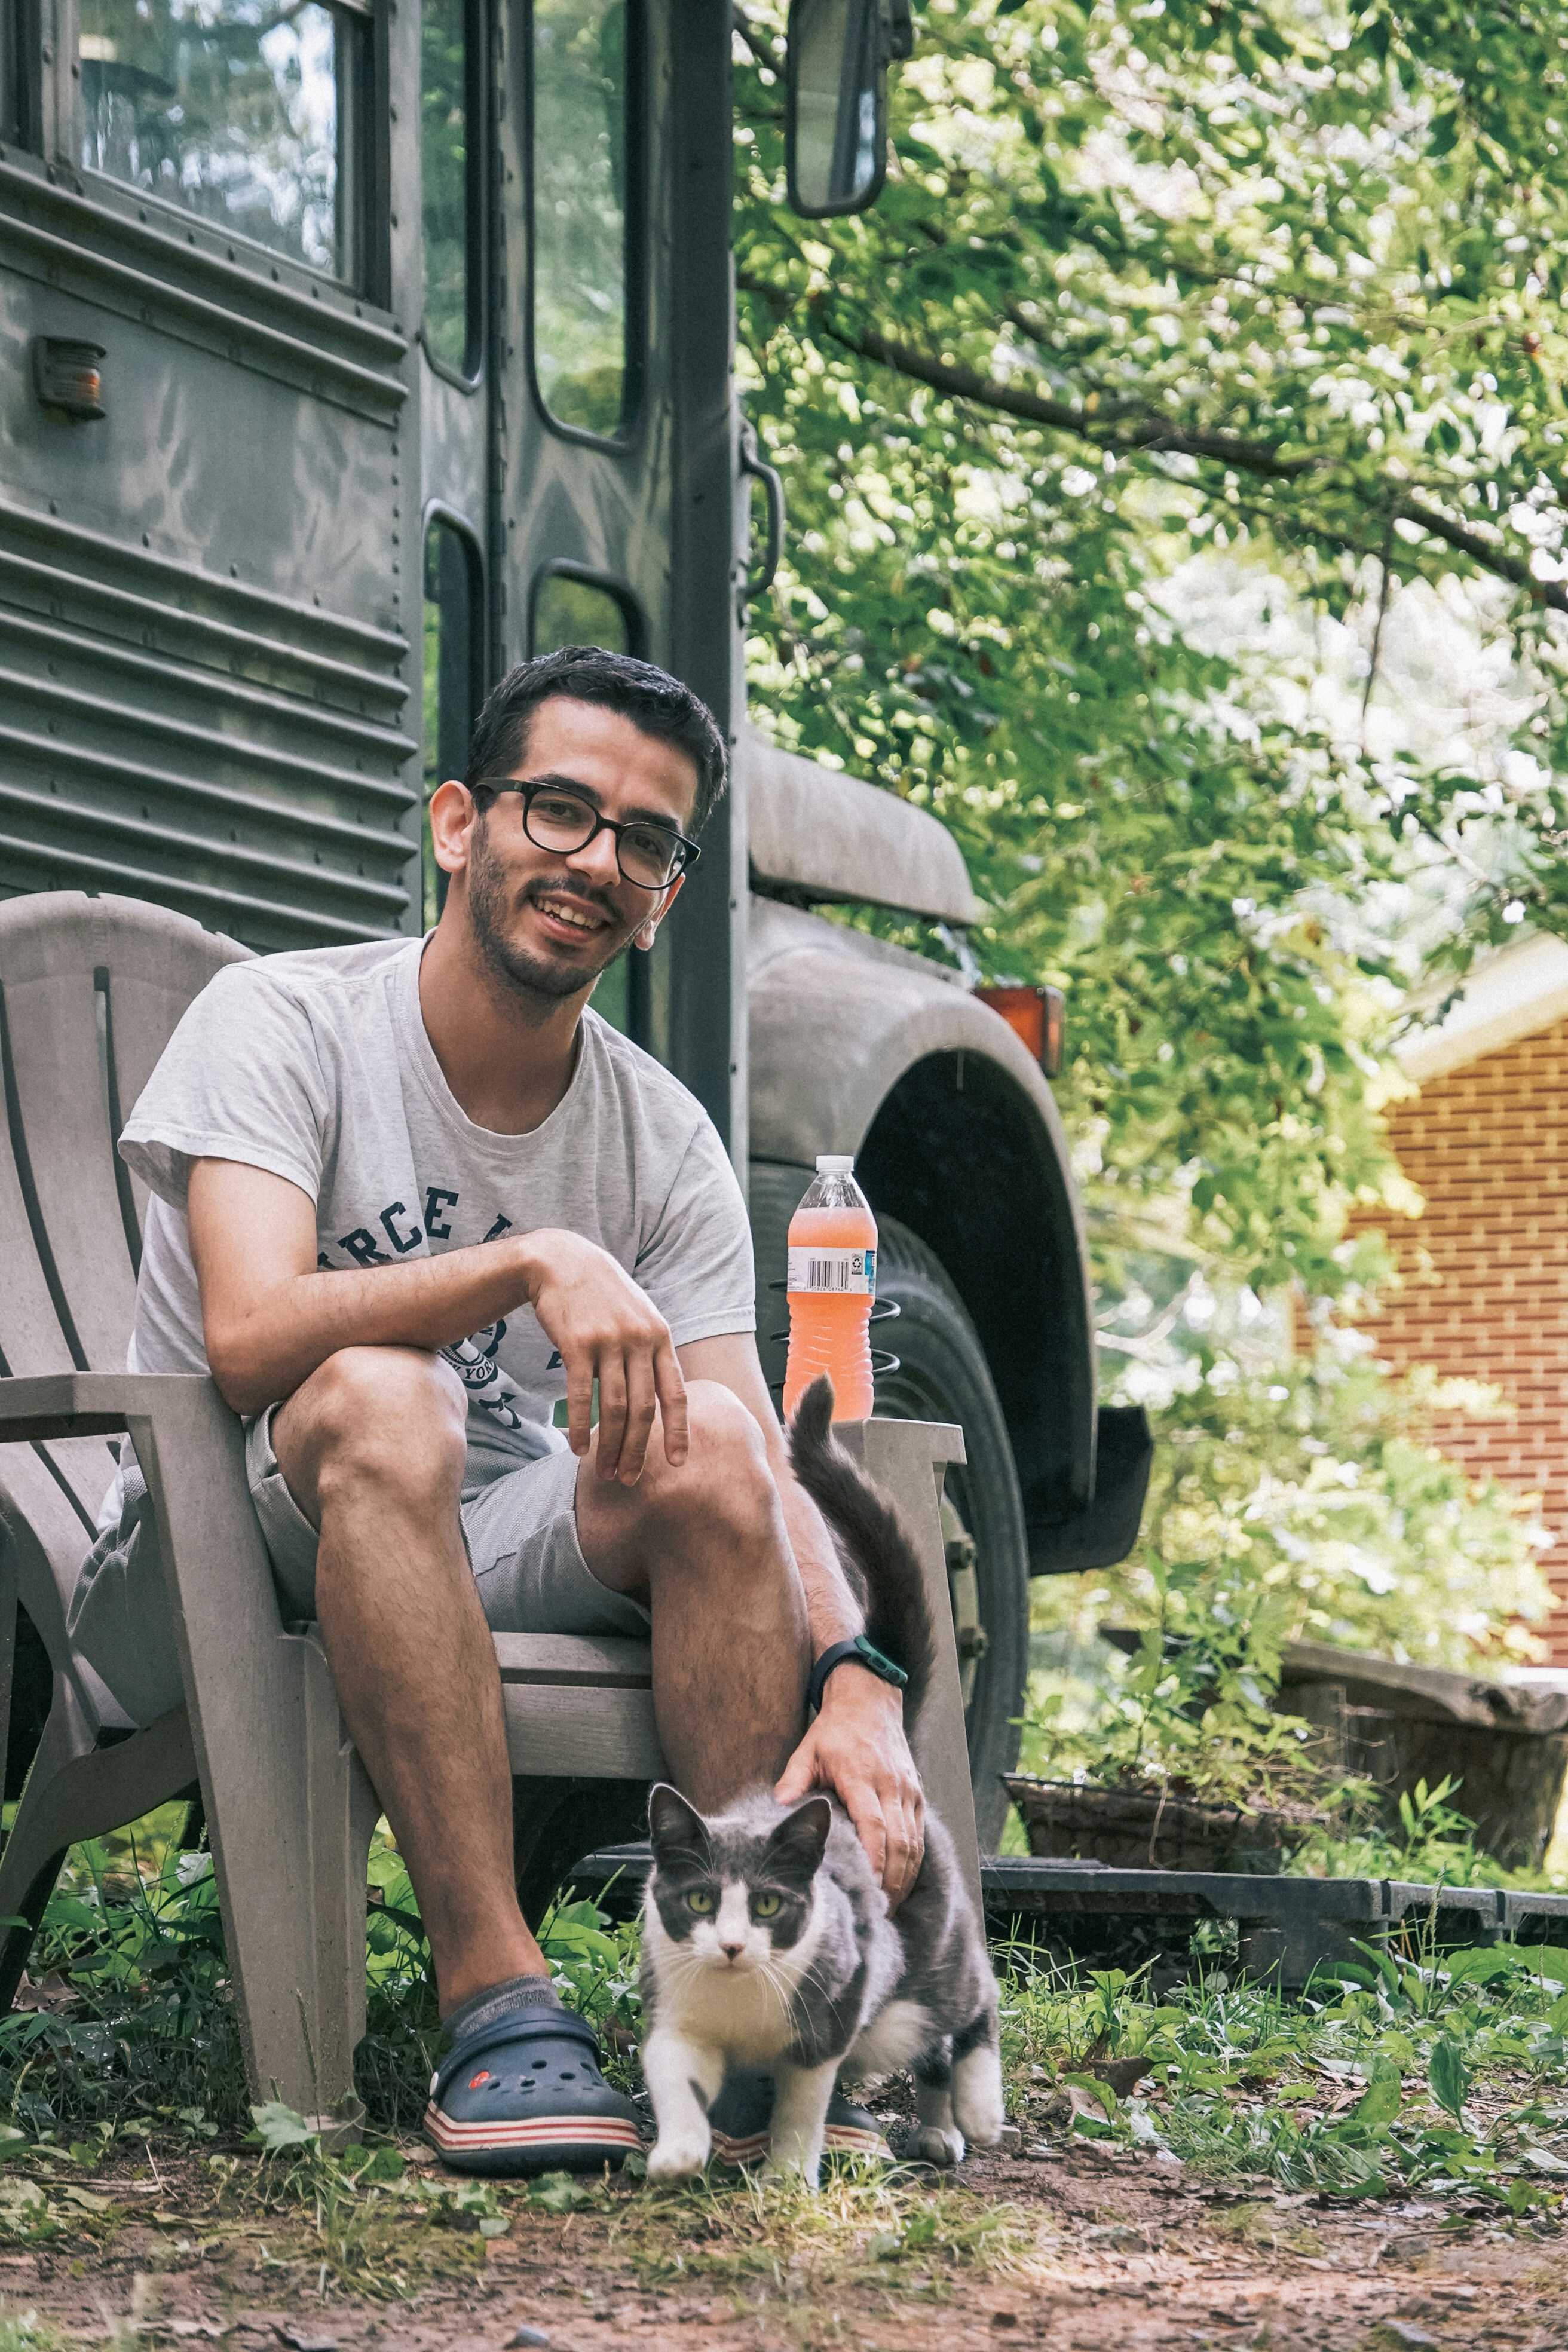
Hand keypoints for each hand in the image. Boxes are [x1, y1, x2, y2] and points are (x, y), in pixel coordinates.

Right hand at [518, 1230, 687, 1483]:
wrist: (561, 1261)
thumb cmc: (603, 1294)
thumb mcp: (639, 1314)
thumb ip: (651, 1351)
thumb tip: (660, 1396)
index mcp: (660, 1337)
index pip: (676, 1394)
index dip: (678, 1432)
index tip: (677, 1464)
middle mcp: (639, 1340)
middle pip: (643, 1409)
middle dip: (638, 1450)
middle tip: (630, 1479)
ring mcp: (609, 1342)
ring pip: (613, 1408)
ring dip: (609, 1446)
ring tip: (604, 1471)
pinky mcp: (577, 1344)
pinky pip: (580, 1396)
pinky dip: (579, 1427)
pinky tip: (578, 1450)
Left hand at [774, 1665, 924, 1903]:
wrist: (870, 1700)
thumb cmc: (835, 1729)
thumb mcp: (809, 1749)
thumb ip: (794, 1779)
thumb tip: (779, 1805)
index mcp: (861, 1776)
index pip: (873, 1825)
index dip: (873, 1860)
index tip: (868, 1888)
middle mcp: (890, 1785)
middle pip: (898, 1842)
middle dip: (891, 1881)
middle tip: (877, 1911)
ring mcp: (907, 1790)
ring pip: (913, 1842)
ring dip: (904, 1877)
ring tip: (889, 1906)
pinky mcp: (916, 1793)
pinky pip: (919, 1834)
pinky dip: (914, 1862)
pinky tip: (902, 1883)